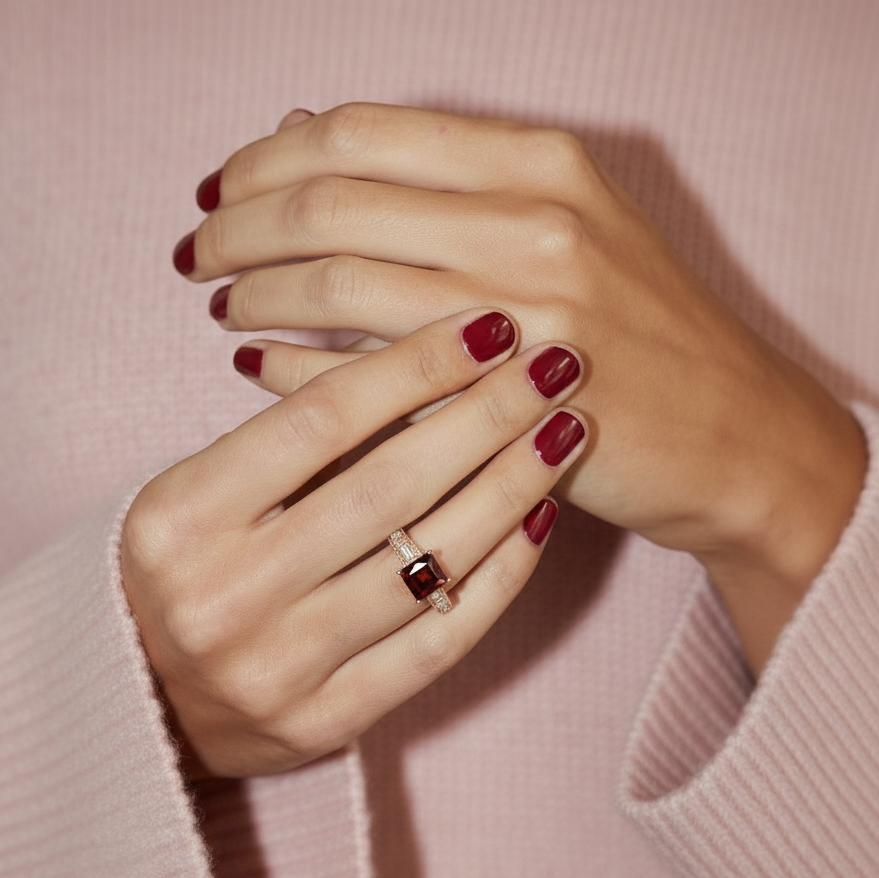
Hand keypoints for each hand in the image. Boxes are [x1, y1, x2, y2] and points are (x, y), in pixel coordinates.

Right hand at [121, 310, 585, 775]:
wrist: (146, 692)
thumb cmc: (188, 563)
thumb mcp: (206, 488)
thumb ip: (295, 436)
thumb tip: (426, 356)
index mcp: (181, 517)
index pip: (322, 419)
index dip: (416, 363)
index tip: (488, 325)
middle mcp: (224, 595)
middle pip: (388, 485)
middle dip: (486, 413)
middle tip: (556, 363)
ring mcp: (279, 669)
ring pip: (427, 561)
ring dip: (512, 484)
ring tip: (565, 429)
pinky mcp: (328, 720)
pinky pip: (440, 640)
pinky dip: (502, 573)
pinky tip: (542, 515)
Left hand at [175, 104, 865, 670]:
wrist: (734, 434)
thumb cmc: (644, 330)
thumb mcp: (564, 222)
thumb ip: (440, 178)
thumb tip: (300, 133)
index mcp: (542, 163)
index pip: (357, 134)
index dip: (265, 160)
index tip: (222, 193)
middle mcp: (534, 222)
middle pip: (330, 201)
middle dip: (238, 227)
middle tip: (199, 254)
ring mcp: (527, 316)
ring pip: (336, 282)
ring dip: (256, 293)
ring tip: (224, 305)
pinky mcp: (511, 405)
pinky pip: (363, 374)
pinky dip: (293, 365)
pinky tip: (260, 362)